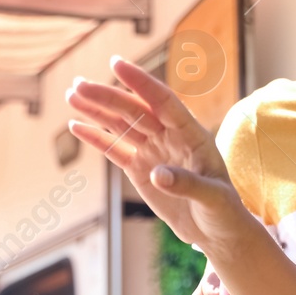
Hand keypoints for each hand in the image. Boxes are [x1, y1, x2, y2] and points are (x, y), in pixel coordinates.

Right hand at [66, 57, 254, 254]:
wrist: (217, 230)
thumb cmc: (223, 211)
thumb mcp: (213, 198)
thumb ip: (188, 184)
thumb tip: (159, 174)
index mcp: (192, 134)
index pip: (163, 101)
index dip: (141, 83)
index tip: (117, 64)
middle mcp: (170, 136)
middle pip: (135, 110)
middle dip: (107, 96)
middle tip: (79, 84)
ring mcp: (153, 151)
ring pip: (121, 125)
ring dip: (97, 110)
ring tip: (72, 94)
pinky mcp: (140, 169)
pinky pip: (115, 149)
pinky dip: (96, 138)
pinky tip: (76, 125)